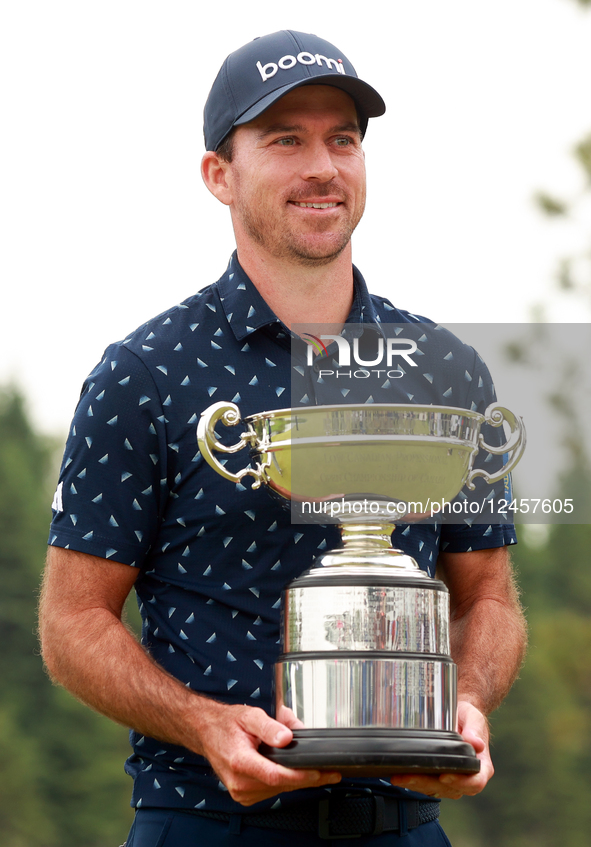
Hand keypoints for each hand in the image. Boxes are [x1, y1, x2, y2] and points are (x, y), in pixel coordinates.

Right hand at [196, 700, 340, 805]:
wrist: (207, 732)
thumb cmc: (227, 723)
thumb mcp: (249, 715)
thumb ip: (269, 726)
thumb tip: (287, 737)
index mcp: (240, 761)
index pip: (276, 775)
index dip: (301, 775)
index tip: (320, 772)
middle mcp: (239, 782)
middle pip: (281, 785)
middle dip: (307, 778)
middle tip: (329, 771)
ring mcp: (241, 792)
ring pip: (278, 790)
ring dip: (296, 780)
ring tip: (311, 767)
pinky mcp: (244, 796)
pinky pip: (271, 792)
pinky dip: (284, 782)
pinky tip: (291, 772)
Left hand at [389, 700, 493, 799]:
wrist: (459, 715)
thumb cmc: (468, 717)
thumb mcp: (474, 719)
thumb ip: (475, 731)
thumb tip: (476, 744)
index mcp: (481, 766)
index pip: (475, 782)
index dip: (461, 782)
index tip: (445, 776)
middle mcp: (468, 778)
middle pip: (451, 789)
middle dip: (428, 783)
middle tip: (410, 776)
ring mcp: (453, 781)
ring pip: (436, 790)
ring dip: (417, 785)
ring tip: (400, 777)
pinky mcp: (439, 779)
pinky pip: (428, 786)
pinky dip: (414, 782)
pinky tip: (399, 776)